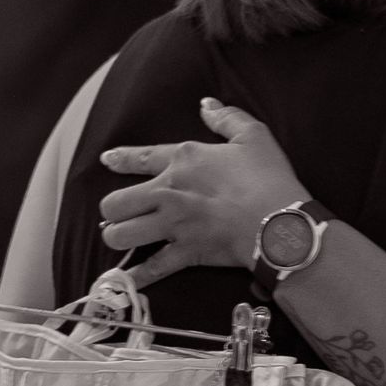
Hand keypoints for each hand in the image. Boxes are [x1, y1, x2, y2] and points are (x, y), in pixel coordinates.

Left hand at [97, 99, 306, 284]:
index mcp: (184, 159)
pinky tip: (126, 280)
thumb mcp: (253, 136)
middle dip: (114, 210)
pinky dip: (137, 277)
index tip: (107, 160)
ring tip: (124, 239)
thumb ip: (226, 118)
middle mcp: (169, 191)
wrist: (278, 222)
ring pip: (121, 235)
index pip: (141, 158)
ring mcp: (174, 224)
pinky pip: (152, 269)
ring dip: (119, 238)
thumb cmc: (268, 178)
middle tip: (122, 214)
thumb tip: (207, 105)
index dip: (120, 159)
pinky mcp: (185, 252)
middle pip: (116, 203)